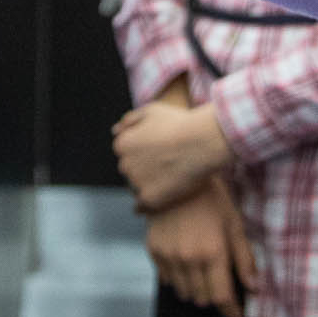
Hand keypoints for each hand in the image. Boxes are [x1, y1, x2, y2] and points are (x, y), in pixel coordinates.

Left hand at [112, 97, 232, 210]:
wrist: (202, 142)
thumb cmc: (180, 123)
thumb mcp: (152, 111)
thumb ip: (130, 120)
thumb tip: (115, 131)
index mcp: (122, 144)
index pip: (127, 154)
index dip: (145, 153)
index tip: (161, 151)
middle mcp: (125, 164)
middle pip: (131, 171)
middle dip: (145, 168)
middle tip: (169, 164)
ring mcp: (136, 183)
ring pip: (138, 188)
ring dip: (150, 184)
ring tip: (172, 177)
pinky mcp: (149, 199)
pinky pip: (145, 205)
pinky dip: (154, 201)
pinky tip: (168, 194)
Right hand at [144, 177, 256, 316]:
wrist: (175, 178)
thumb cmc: (211, 199)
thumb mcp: (234, 224)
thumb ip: (244, 258)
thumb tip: (254, 288)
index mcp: (212, 253)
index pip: (221, 297)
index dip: (231, 312)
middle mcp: (188, 259)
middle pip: (202, 299)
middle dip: (215, 298)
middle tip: (222, 285)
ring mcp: (168, 257)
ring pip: (184, 293)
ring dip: (196, 290)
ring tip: (204, 274)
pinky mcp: (154, 252)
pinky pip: (168, 281)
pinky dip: (179, 280)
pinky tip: (187, 265)